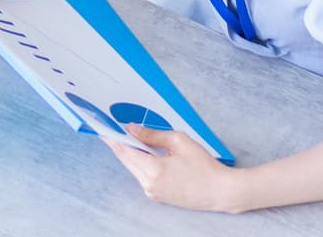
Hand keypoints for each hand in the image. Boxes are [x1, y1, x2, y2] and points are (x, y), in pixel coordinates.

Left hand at [106, 126, 242, 211]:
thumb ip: (152, 134)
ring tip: (130, 137)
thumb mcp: (179, 141)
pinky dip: (140, 163)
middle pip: (126, 159)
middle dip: (119, 143)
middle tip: (112, 128)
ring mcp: (152, 192)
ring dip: (130, 153)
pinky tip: (144, 153)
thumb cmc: (204, 166)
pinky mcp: (157, 196)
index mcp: (153, 170)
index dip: (112, 137)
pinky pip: (142, 176)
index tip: (102, 127)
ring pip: (133, 168)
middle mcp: (149, 184)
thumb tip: (132, 129)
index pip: (124, 150)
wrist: (220, 191)